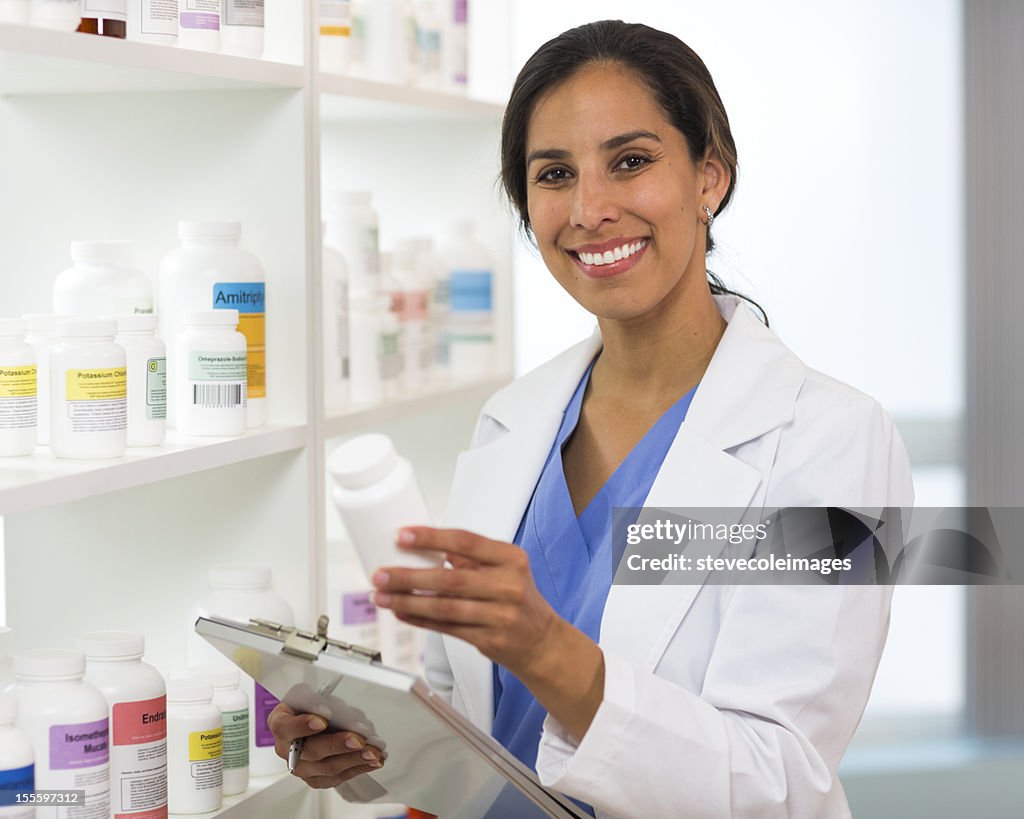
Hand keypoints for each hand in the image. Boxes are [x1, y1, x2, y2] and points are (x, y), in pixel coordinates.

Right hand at [268, 703, 384, 788]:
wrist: (308, 722)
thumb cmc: (309, 708)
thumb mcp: (308, 694)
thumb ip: (317, 699)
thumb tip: (336, 709)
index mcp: (281, 724)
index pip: (285, 727)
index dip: (302, 725)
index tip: (322, 720)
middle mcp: (287, 750)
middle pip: (311, 751)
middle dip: (338, 745)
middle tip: (358, 740)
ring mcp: (301, 768)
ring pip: (328, 768)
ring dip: (354, 759)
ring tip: (372, 751)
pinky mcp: (316, 779)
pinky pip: (338, 778)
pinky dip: (358, 768)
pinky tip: (372, 760)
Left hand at [371, 527, 560, 676]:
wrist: (543, 642)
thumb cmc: (519, 600)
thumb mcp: (506, 570)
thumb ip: (472, 559)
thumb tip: (429, 547)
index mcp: (510, 559)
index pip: (465, 541)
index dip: (431, 538)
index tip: (403, 536)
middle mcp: (507, 585)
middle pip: (449, 578)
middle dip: (408, 576)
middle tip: (381, 573)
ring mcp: (500, 615)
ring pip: (444, 607)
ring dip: (407, 601)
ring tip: (383, 596)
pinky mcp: (489, 639)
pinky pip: (447, 628)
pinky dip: (420, 620)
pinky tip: (403, 613)